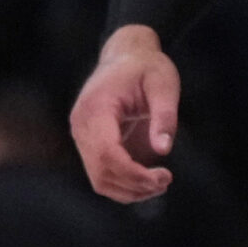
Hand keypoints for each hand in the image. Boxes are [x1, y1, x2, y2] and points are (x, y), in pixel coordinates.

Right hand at [69, 24, 178, 201]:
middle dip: (134, 185)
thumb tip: (163, 150)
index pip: (107, 154)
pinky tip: (147, 181)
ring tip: (160, 184)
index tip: (162, 177)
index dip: (133, 173)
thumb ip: (164, 115)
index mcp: (96, 108)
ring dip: (129, 190)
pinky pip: (102, 173)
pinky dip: (123, 184)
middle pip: (101, 172)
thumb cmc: (147, 67)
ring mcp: (82, 136)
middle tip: (166, 181)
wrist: (127, 56)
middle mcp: (81, 125)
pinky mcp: (89, 144)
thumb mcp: (163, 83)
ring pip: (99, 179)